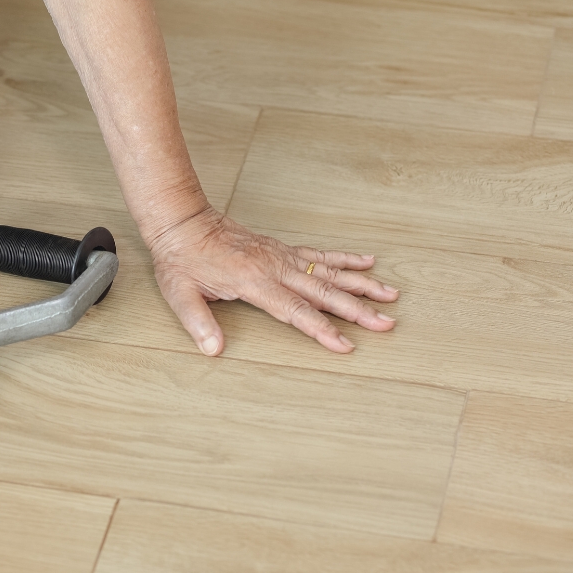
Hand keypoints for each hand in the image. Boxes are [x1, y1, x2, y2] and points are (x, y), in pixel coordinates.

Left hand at [148, 207, 398, 354]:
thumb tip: (213, 349)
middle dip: (357, 311)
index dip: (321, 329)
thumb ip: (198, 322)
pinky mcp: (282, 249)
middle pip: (323, 293)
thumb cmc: (181, 259)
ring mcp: (281, 256)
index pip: (294, 311)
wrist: (183, 223)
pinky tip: (368, 261)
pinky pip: (319, 254)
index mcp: (253, 282)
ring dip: (361, 284)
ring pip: (329, 272)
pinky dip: (345, 258)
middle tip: (386, 325)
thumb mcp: (180, 293)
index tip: (345, 345)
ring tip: (391, 295)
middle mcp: (274, 268)